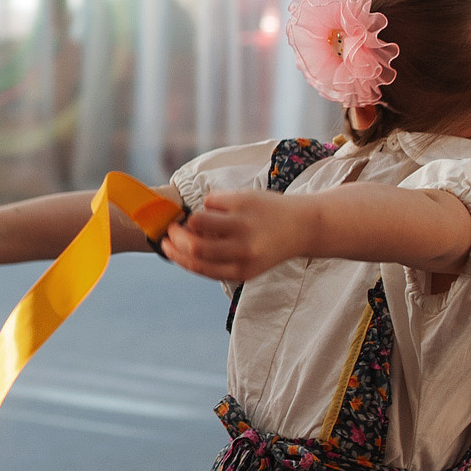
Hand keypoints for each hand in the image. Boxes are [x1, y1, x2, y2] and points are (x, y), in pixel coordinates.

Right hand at [160, 189, 308, 285]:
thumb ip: (218, 260)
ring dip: (191, 218)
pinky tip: (223, 206)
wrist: (304, 225)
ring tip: (200, 217)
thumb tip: (179, 246)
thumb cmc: (268, 244)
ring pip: (199, 220)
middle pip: (194, 245)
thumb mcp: (247, 263)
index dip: (175, 255)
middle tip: (172, 230)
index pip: (197, 265)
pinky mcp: (245, 201)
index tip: (166, 246)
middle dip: (176, 236)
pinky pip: (211, 200)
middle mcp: (244, 250)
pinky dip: (210, 203)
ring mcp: (245, 224)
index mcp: (242, 270)